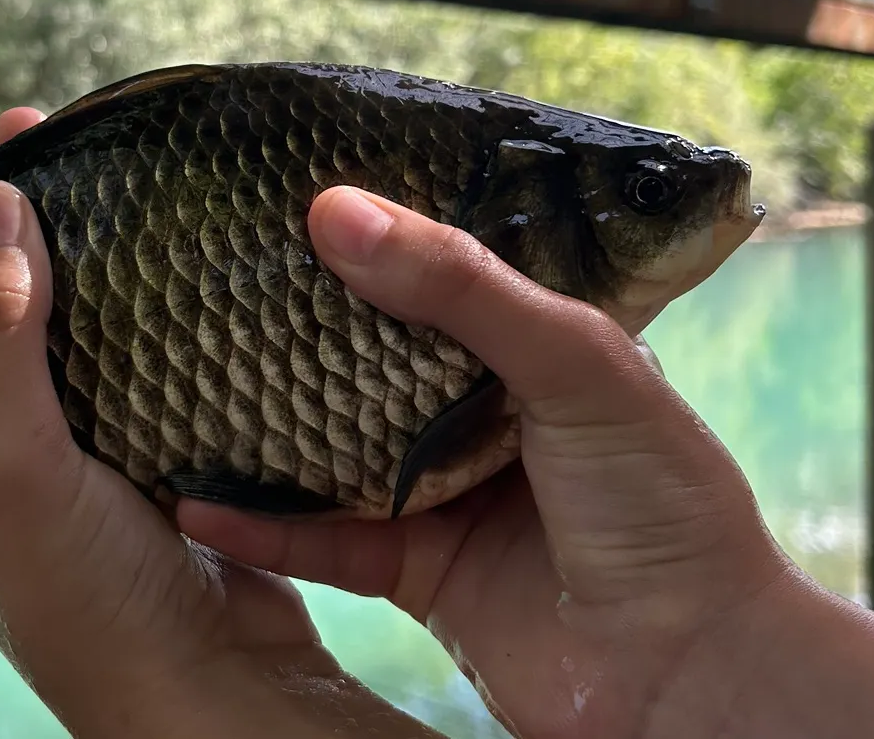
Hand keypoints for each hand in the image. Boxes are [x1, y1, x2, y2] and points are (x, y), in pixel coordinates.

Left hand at [0, 116, 434, 738]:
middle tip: (20, 140)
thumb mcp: (10, 470)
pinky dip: (130, 286)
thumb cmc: (91, 604)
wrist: (220, 690)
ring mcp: (70, 444)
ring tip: (86, 164)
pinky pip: (124, 343)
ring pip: (53, 318)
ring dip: (66, 243)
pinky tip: (150, 237)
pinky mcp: (146, 440)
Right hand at [176, 187, 802, 738]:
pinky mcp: (414, 568)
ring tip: (178, 378)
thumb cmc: (659, 498)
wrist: (695, 679)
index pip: (428, 267)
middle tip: (200, 280)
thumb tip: (336, 212)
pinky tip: (195, 502)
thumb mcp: (573, 360)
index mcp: (524, 338)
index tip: (275, 194)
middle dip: (294, 322)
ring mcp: (440, 487)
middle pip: (365, 352)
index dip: (363, 232)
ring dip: (264, 421)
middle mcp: (475, 405)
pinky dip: (260, 527)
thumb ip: (461, 288)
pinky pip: (321, 539)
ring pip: (331, 442)